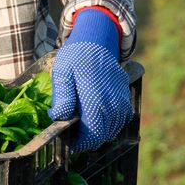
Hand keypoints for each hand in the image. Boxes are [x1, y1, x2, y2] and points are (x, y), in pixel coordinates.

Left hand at [50, 8, 132, 152]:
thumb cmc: (76, 56)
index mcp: (95, 100)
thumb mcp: (62, 73)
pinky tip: (96, 118)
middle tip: (72, 137)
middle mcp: (112, 104)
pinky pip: (120, 120)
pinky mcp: (125, 97)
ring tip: (82, 128)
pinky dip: (109, 125)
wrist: (98, 39)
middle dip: (87, 141)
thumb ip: (62, 97)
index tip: (68, 145)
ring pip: (112, 131)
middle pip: (101, 137)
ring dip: (98, 134)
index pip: (91, 136)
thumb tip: (59, 118)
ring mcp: (121, 101)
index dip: (79, 145)